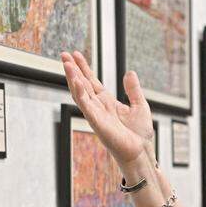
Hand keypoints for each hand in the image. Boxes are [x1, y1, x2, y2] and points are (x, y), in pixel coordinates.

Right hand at [61, 51, 154, 165]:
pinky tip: (76, 82)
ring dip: (73, 79)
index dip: (84, 68)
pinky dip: (80, 94)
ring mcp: (96, 115)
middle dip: (73, 70)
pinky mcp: (97, 123)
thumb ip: (133, 89)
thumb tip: (130, 72)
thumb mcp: (140, 105)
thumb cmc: (139, 134)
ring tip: (66, 64)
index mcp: (107, 102)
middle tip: (63, 55)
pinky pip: (86, 107)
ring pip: (80, 94)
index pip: (92, 81)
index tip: (75, 55)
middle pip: (82, 84)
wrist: (141, 152)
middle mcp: (99, 107)